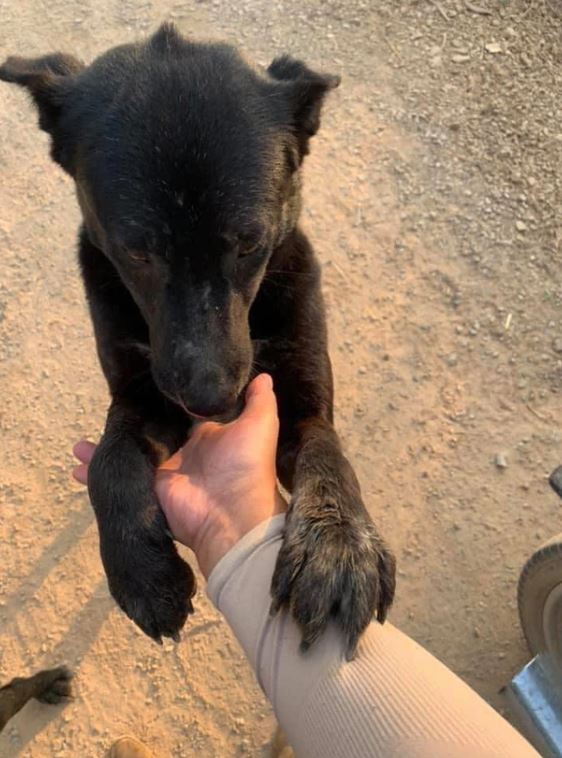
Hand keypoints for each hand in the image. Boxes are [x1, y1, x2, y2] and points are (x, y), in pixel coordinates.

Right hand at [73, 374, 285, 577]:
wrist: (232, 515)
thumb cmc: (248, 465)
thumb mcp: (261, 425)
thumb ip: (259, 400)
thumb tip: (264, 374)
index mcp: (207, 435)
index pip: (181, 412)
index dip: (164, 399)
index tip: (145, 381)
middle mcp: (182, 451)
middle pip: (149, 433)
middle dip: (130, 423)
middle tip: (109, 406)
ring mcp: (162, 470)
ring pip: (128, 454)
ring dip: (105, 448)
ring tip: (79, 442)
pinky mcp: (147, 486)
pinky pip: (119, 475)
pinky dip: (95, 473)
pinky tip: (77, 463)